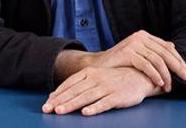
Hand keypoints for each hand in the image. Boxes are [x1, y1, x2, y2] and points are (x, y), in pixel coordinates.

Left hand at [44, 65, 159, 115]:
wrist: (139, 76)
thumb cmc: (114, 79)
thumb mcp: (96, 77)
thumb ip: (80, 85)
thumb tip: (60, 95)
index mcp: (89, 73)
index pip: (69, 83)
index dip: (57, 93)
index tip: (47, 102)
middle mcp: (96, 79)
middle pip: (74, 91)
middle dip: (59, 101)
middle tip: (47, 109)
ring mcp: (106, 87)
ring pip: (86, 97)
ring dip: (72, 104)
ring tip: (60, 111)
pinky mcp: (117, 97)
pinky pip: (104, 103)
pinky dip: (94, 108)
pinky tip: (86, 113)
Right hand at [96, 30, 185, 91]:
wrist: (99, 65)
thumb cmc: (120, 62)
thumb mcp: (139, 54)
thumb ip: (154, 50)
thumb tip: (173, 46)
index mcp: (144, 36)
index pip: (167, 47)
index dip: (179, 59)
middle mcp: (140, 36)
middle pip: (165, 53)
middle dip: (178, 67)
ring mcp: (133, 43)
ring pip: (157, 60)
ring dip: (167, 75)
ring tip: (170, 86)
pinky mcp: (127, 52)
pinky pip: (146, 65)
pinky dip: (155, 75)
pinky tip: (159, 83)